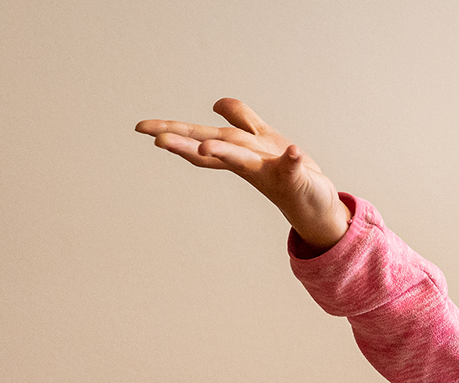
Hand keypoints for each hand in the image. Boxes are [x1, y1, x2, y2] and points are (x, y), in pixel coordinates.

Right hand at [136, 98, 350, 249]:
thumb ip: (240, 119)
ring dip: (225, 153)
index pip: (200, 139)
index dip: (173, 133)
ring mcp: (270, 171)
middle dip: (186, 144)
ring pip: (243, 159)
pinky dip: (292, 161)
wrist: (316, 202)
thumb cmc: (286, 171)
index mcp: (238, 150)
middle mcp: (248, 162)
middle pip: (213, 148)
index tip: (143, 129)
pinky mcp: (295, 179)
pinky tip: (293, 151)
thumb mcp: (261, 138)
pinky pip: (293, 168)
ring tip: (204, 147)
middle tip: (158, 140)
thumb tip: (217, 103)